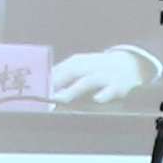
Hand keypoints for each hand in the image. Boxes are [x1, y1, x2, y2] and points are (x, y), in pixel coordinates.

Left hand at [44, 45, 160, 105]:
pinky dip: (104, 94)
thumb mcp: (79, 68)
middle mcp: (89, 67)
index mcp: (77, 63)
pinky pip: (111, 90)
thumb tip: (41, 90)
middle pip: (70, 73)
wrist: (130, 65)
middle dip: (56, 84)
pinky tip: (97, 100)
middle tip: (42, 96)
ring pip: (87, 82)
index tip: (32, 91)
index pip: (58, 70)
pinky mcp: (117, 85)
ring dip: (73, 90)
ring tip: (60, 98)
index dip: (45, 80)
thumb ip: (61, 78)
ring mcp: (103, 75)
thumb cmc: (97, 70)